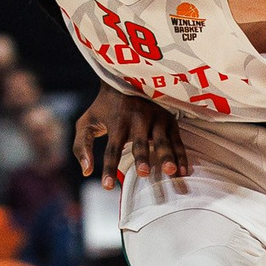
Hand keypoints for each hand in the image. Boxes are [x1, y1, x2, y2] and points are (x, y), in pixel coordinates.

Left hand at [73, 88, 189, 188]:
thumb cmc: (104, 108)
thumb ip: (82, 146)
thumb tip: (87, 172)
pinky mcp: (169, 120)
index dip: (109, 168)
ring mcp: (156, 119)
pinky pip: (176, 142)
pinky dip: (181, 156)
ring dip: (166, 157)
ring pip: (162, 142)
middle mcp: (137, 119)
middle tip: (144, 174)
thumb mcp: (87, 123)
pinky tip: (183, 172)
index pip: (111, 149)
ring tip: (171, 172)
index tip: (107, 187)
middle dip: (142, 158)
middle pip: (140, 143)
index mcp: (116, 122)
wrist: (126, 78)